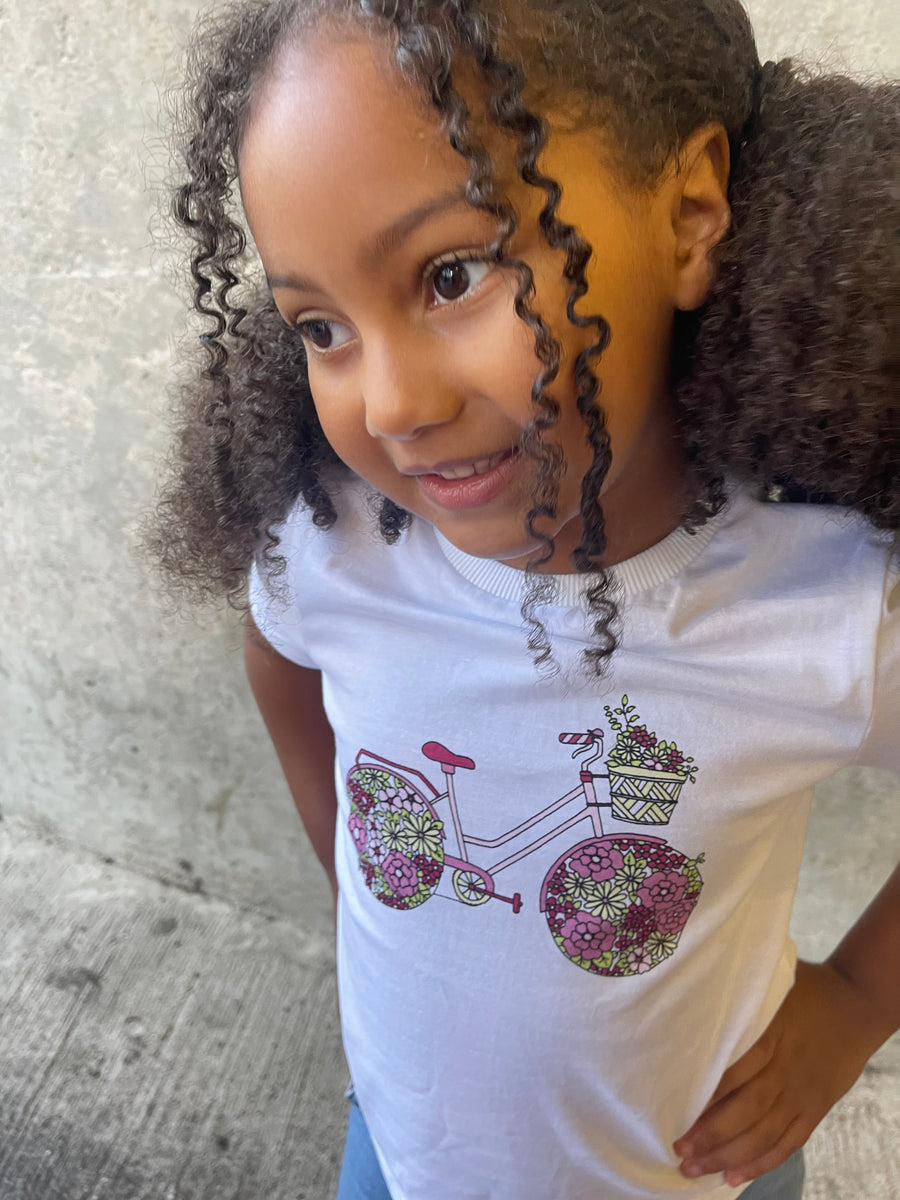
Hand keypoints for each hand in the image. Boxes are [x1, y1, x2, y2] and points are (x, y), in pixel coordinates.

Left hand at [673, 960, 881, 1186]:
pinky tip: (733, 1176)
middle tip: (679, 1149)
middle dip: (712, 1133)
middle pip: (747, 1109)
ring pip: (764, 1133)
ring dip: (729, 1155)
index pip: (736, 1069)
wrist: (856, 1005)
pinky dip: (761, 1162)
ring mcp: (802, 1095)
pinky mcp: (815, 1110)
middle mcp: (786, 1070)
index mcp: (772, 1035)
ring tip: (695, 1169)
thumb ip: (737, 997)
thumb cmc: (804, 988)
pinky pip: (788, 1143)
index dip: (707, 1092)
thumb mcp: (770, 982)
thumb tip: (690, 995)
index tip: (674, 1106)